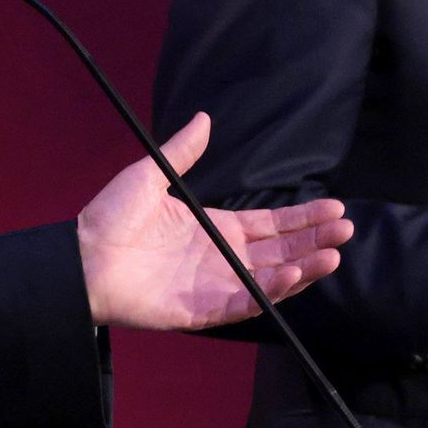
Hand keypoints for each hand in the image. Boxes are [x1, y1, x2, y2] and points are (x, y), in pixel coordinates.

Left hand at [76, 112, 352, 330]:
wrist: (81, 256)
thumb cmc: (110, 217)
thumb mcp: (151, 175)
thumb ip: (183, 151)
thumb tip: (205, 118)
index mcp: (215, 227)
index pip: (272, 223)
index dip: (304, 217)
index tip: (335, 207)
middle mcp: (222, 257)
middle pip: (281, 250)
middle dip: (315, 240)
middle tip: (347, 229)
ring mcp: (215, 285)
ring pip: (271, 278)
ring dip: (304, 268)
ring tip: (332, 255)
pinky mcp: (202, 309)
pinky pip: (245, 303)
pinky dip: (271, 291)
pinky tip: (294, 274)